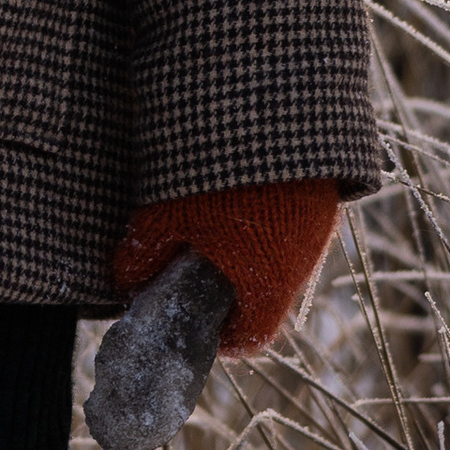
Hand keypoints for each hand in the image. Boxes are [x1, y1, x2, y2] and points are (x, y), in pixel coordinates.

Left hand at [110, 182, 338, 356]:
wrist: (266, 112)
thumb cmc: (210, 176)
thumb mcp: (161, 217)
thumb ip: (141, 258)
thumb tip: (125, 284)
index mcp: (265, 283)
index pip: (251, 337)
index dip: (219, 336)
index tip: (195, 321)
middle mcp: (300, 264)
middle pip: (266, 298)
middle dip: (231, 291)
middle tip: (196, 268)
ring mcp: (317, 228)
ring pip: (281, 260)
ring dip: (250, 253)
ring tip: (214, 224)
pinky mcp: (324, 196)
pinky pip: (294, 226)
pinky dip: (268, 223)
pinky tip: (238, 195)